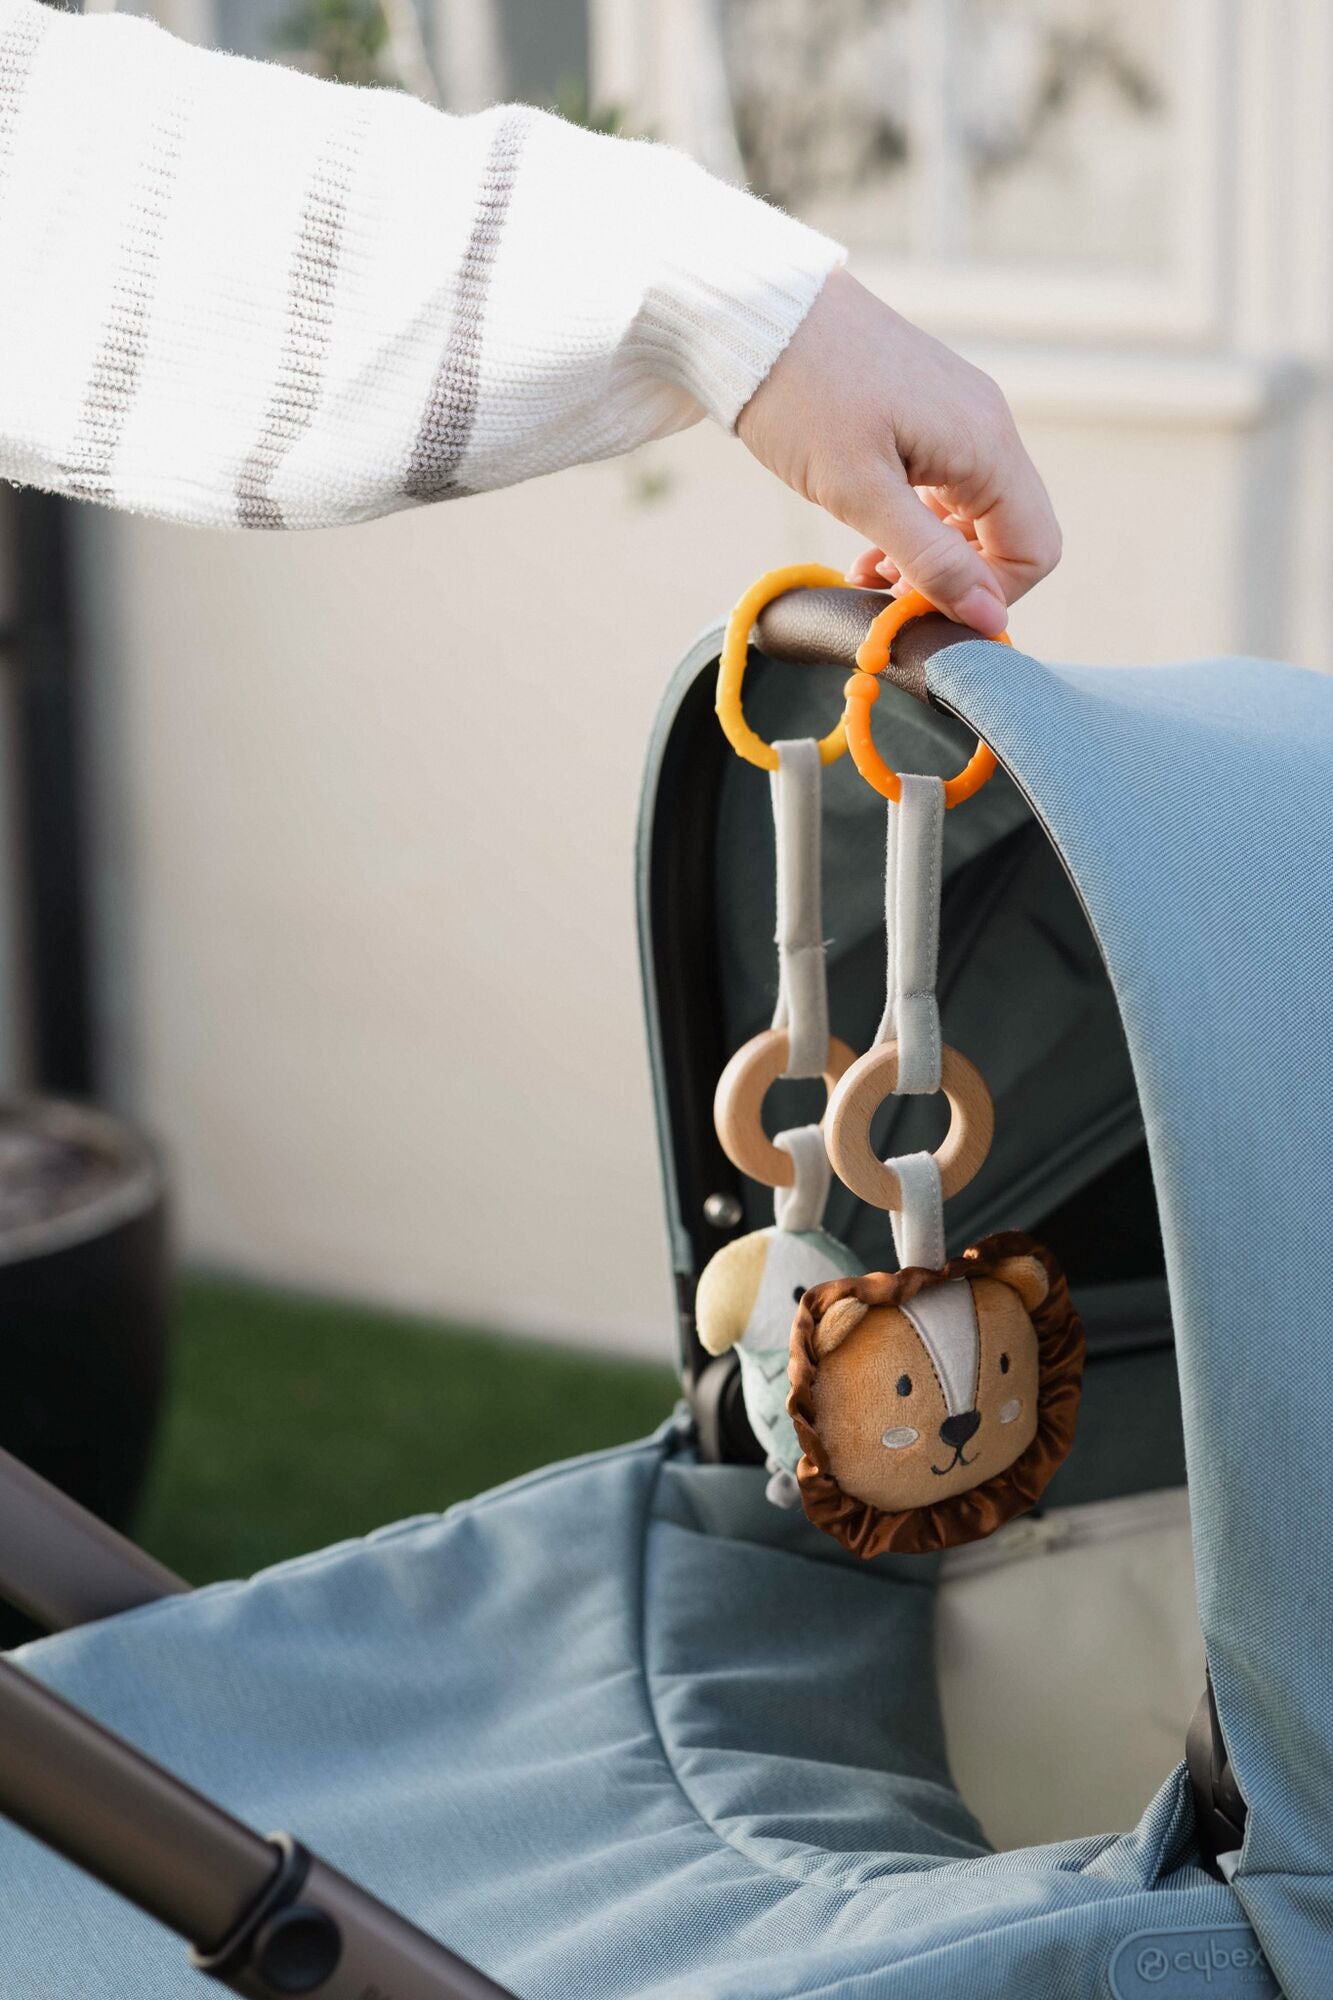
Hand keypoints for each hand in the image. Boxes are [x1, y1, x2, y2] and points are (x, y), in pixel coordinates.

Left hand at [736, 266, 1059, 636]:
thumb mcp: (861, 494)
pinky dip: (917, 522)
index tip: (921, 610)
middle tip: (888, 594)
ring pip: (975, 514)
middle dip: (955, 578)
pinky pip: (947, 485)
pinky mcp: (928, 410)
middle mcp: (987, 426)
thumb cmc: (802, 398)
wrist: (755, 314)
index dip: (987, 596)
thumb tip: (989, 620)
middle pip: (1010, 533)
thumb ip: (931, 559)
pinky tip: (868, 536)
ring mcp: (960, 414)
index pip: (1034, 549)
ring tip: (868, 569)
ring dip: (930, 555)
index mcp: (985, 444)